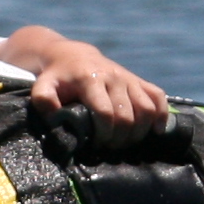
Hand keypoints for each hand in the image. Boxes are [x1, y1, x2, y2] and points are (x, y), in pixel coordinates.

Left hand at [0, 26, 167, 144]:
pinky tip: (155, 130)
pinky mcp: (139, 80)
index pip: (105, 113)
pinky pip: (158, 97)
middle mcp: (113, 77)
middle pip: (127, 116)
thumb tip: (55, 118)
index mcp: (90, 79)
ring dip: (139, 132)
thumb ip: (44, 101)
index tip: (96, 144)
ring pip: (146, 109)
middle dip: (120, 138)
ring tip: (126, 142)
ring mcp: (128, 78)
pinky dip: (161, 115)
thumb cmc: (56, 78)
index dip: (104, 133)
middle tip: (110, 147)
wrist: (73, 56)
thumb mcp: (43, 86)